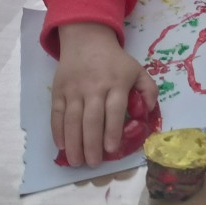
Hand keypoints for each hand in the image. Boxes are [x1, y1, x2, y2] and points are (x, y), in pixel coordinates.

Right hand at [52, 22, 157, 166]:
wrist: (87, 40)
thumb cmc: (115, 61)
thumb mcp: (138, 70)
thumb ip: (148, 89)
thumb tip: (148, 110)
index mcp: (116, 84)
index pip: (114, 111)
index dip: (112, 131)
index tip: (112, 150)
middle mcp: (94, 88)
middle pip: (91, 120)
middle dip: (91, 144)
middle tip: (93, 164)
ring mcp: (74, 90)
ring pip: (72, 120)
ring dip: (73, 143)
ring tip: (77, 161)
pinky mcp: (58, 91)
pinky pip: (56, 113)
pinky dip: (57, 131)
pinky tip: (61, 146)